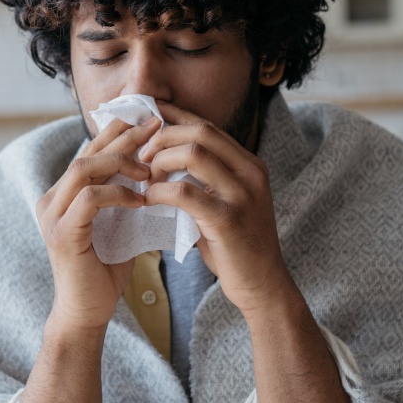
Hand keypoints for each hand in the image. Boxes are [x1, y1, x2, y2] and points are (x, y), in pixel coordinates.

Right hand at [36, 117, 159, 332]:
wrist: (86, 313)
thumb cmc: (105, 272)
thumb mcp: (118, 225)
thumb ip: (124, 198)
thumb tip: (154, 170)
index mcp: (63, 194)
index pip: (90, 151)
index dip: (118, 132)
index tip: (151, 122)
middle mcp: (52, 199)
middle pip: (86, 151)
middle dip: (123, 136)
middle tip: (155, 126)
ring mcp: (53, 215)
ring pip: (84, 168)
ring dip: (120, 162)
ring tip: (149, 168)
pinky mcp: (63, 233)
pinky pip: (90, 198)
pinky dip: (118, 194)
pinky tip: (140, 199)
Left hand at [140, 103, 293, 315]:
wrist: (262, 285)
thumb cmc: (234, 246)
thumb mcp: (223, 202)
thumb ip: (203, 179)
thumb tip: (162, 156)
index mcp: (249, 164)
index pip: (207, 125)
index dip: (174, 117)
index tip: (146, 121)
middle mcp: (250, 172)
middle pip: (200, 131)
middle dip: (163, 137)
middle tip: (140, 156)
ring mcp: (242, 194)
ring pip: (193, 153)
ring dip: (160, 161)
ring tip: (145, 179)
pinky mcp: (228, 219)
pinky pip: (185, 192)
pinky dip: (159, 191)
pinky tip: (148, 200)